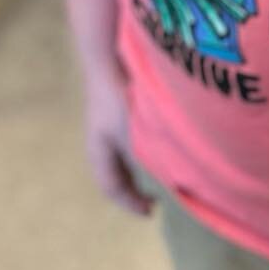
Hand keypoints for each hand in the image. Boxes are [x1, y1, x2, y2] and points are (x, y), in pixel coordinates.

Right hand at [83, 63, 151, 217]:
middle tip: (151, 200)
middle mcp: (99, 141)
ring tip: (156, 176)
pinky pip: (125, 141)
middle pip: (113, 174)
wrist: (108, 57)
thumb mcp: (135, 134)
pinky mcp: (115, 108)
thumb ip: (148, 157)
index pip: (112, 187)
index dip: (130, 203)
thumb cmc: (119, 98)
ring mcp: (104, 124)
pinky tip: (153, 145)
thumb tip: (169, 178)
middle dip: (131, 190)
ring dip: (135, 171)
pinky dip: (138, 151)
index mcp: (99, 151)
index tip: (150, 212)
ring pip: (119, 157)